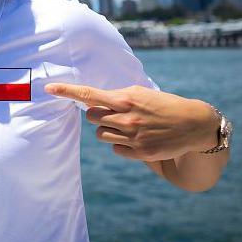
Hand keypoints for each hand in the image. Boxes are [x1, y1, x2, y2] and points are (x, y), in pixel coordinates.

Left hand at [45, 83, 218, 161]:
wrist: (193, 124)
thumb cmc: (162, 105)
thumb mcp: (140, 94)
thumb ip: (116, 96)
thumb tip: (91, 100)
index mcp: (126, 99)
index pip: (89, 94)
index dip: (67, 91)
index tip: (48, 88)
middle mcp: (127, 118)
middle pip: (91, 117)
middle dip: (98, 115)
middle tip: (116, 113)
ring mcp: (133, 137)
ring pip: (101, 134)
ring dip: (108, 130)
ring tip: (129, 126)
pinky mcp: (140, 153)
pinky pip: (114, 148)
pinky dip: (121, 144)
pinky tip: (138, 138)